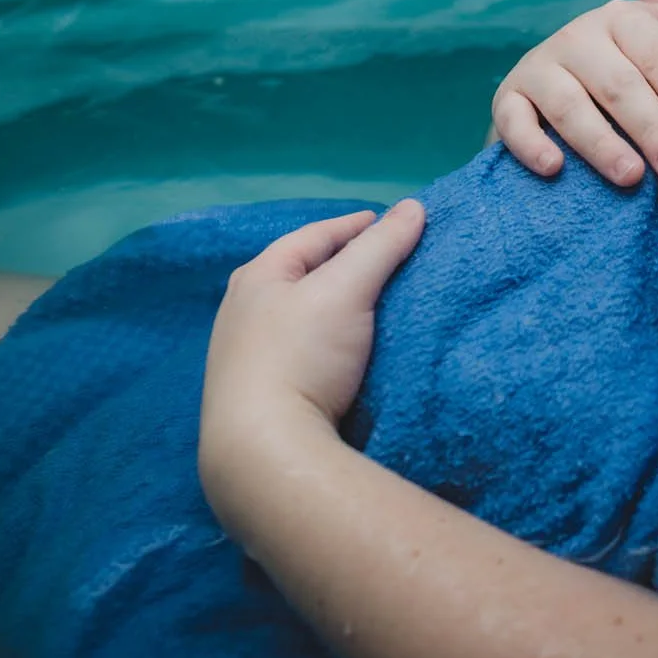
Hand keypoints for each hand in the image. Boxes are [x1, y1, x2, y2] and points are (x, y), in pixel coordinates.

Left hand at [202, 201, 426, 436]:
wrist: (264, 451)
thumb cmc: (301, 356)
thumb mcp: (346, 290)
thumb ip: (381, 246)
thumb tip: (413, 206)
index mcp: (257, 277)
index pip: (313, 236)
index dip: (354, 226)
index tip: (388, 223)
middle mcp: (243, 311)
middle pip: (302, 274)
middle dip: (342, 265)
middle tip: (385, 262)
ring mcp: (245, 356)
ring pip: (299, 316)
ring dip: (332, 307)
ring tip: (371, 307)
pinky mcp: (257, 395)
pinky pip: (299, 352)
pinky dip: (325, 342)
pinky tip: (344, 354)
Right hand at [490, 0, 657, 184]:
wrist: (556, 78)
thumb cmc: (627, 62)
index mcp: (621, 19)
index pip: (654, 50)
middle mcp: (577, 37)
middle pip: (616, 83)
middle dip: (649, 126)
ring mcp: (538, 67)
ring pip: (568, 105)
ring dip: (600, 143)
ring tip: (631, 176)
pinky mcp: (507, 99)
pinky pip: (514, 121)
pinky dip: (531, 145)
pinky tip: (554, 168)